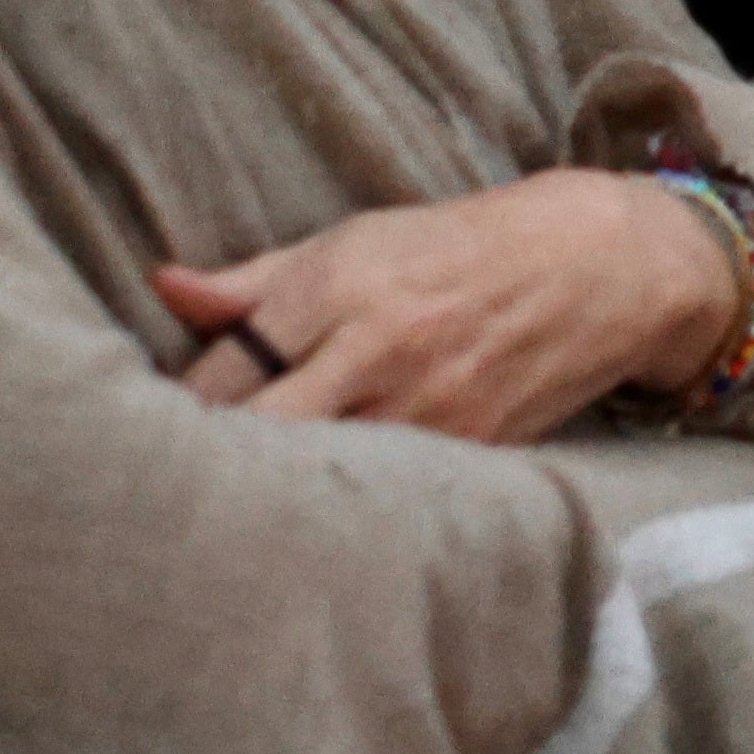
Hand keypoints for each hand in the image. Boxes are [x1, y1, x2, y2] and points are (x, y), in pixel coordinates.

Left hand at [156, 172, 745, 445]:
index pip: (227, 371)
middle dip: (217, 463)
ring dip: (279, 492)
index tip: (160, 430)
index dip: (187, 410)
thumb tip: (163, 287)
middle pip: (262, 433)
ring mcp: (427, 409)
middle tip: (186, 483)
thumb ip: (254, 280)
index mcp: (337, 287)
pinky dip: (350, 502)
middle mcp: (377, 349)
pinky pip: (388, 492)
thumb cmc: (454, 250)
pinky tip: (326, 510)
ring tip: (246, 504)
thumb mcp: (352, 242)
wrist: (593, 270)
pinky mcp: (470, 453)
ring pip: (322, 474)